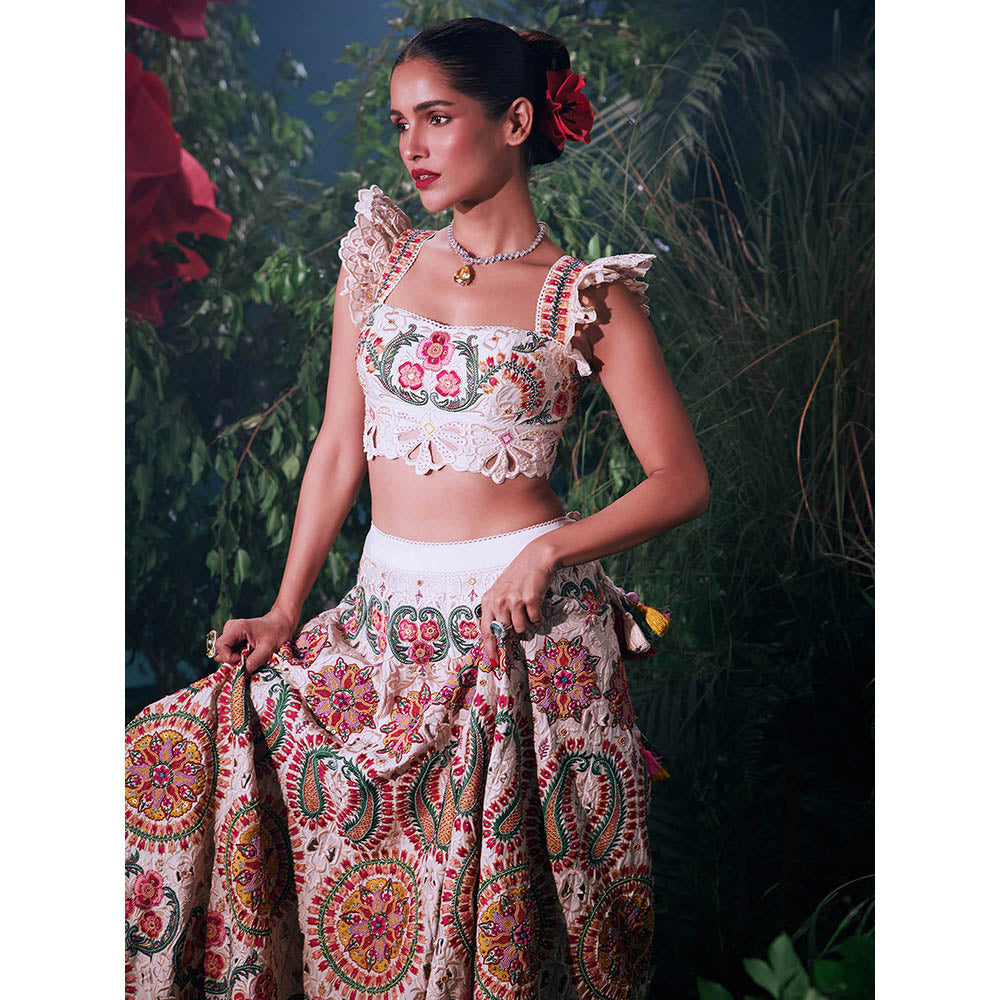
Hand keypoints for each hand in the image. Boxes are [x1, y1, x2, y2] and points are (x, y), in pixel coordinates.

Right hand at [212, 607, 298, 674]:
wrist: (281, 622)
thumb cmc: (277, 632)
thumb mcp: (268, 648)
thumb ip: (254, 661)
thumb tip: (242, 674)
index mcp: (238, 627)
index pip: (220, 645)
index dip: (228, 657)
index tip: (242, 660)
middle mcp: (230, 627)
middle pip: (220, 649)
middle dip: (232, 659)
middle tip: (248, 658)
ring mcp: (231, 631)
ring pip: (224, 651)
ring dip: (235, 657)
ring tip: (251, 653)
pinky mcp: (233, 636)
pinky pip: (229, 650)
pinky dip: (237, 654)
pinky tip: (249, 651)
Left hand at [478, 540, 556, 666]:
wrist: (534, 559)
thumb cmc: (517, 578)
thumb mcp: (500, 592)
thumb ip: (497, 612)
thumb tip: (500, 637)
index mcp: (488, 601)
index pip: (486, 630)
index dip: (490, 648)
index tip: (493, 661)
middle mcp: (498, 601)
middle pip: (505, 632)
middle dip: (514, 631)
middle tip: (520, 620)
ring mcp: (513, 600)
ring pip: (521, 628)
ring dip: (527, 623)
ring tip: (528, 609)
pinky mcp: (529, 599)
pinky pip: (535, 620)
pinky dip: (538, 617)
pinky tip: (537, 606)